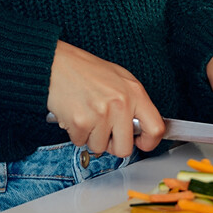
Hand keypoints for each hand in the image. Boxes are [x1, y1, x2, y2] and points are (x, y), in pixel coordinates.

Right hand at [46, 40, 165, 157]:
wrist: (56, 64)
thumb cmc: (85, 70)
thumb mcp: (118, 78)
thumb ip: (132, 101)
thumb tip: (140, 126)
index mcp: (134, 92)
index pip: (155, 128)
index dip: (148, 142)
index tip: (140, 142)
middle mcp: (121, 104)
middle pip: (125, 149)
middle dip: (113, 145)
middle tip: (104, 132)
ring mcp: (101, 114)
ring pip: (99, 147)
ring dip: (91, 137)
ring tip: (86, 116)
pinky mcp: (81, 122)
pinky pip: (80, 142)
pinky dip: (76, 133)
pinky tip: (75, 115)